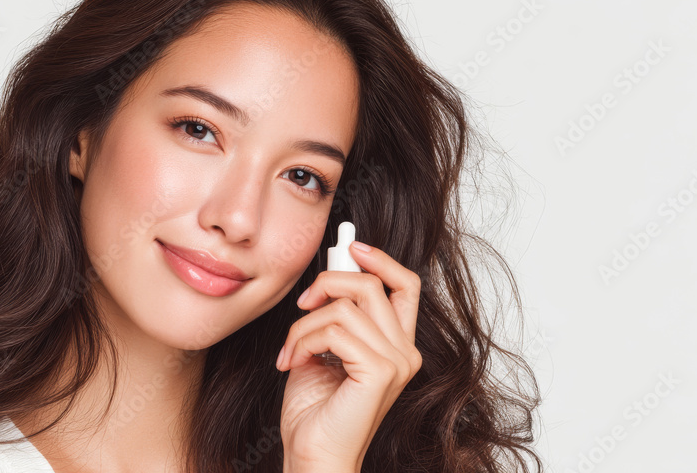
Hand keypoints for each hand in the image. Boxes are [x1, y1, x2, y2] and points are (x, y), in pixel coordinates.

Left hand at [276, 240, 422, 472]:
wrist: (311, 456)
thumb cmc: (314, 411)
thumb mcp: (322, 348)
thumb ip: (334, 314)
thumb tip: (331, 269)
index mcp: (396, 345)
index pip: (406, 285)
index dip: (380, 259)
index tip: (351, 245)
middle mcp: (405, 352)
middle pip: (370, 284)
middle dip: (326, 283)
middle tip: (301, 305)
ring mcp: (397, 362)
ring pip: (343, 306)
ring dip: (304, 325)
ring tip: (290, 352)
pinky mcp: (381, 371)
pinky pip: (334, 329)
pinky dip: (303, 340)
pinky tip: (293, 363)